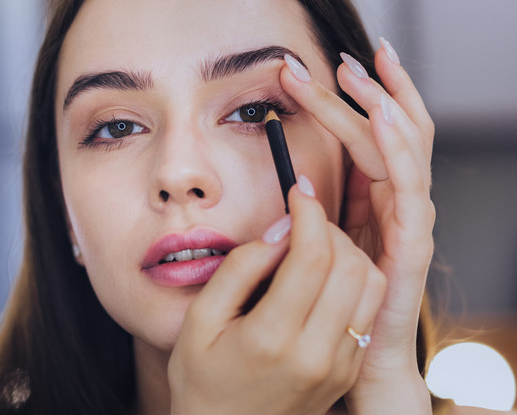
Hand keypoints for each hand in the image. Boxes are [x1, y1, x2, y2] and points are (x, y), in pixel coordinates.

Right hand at [168, 184, 386, 414]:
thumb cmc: (202, 378)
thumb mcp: (199, 320)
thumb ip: (240, 269)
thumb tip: (280, 231)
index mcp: (272, 338)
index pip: (314, 257)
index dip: (310, 213)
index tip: (299, 192)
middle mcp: (315, 353)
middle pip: (351, 265)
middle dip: (329, 228)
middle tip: (302, 221)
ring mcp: (338, 366)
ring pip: (371, 285)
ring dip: (348, 253)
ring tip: (313, 247)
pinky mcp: (348, 371)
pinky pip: (368, 311)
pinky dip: (354, 280)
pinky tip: (323, 276)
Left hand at [280, 40, 434, 410]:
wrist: (356, 362)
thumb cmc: (332, 302)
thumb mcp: (317, 246)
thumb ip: (315, 213)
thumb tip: (295, 179)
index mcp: (373, 201)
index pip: (367, 136)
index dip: (348, 101)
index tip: (317, 69)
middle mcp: (395, 204)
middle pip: (390, 133)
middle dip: (369, 92)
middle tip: (341, 58)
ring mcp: (408, 222)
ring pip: (404, 151)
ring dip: (384, 106)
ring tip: (365, 72)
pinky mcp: (411, 246)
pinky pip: (409, 191)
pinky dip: (397, 151)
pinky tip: (383, 119)